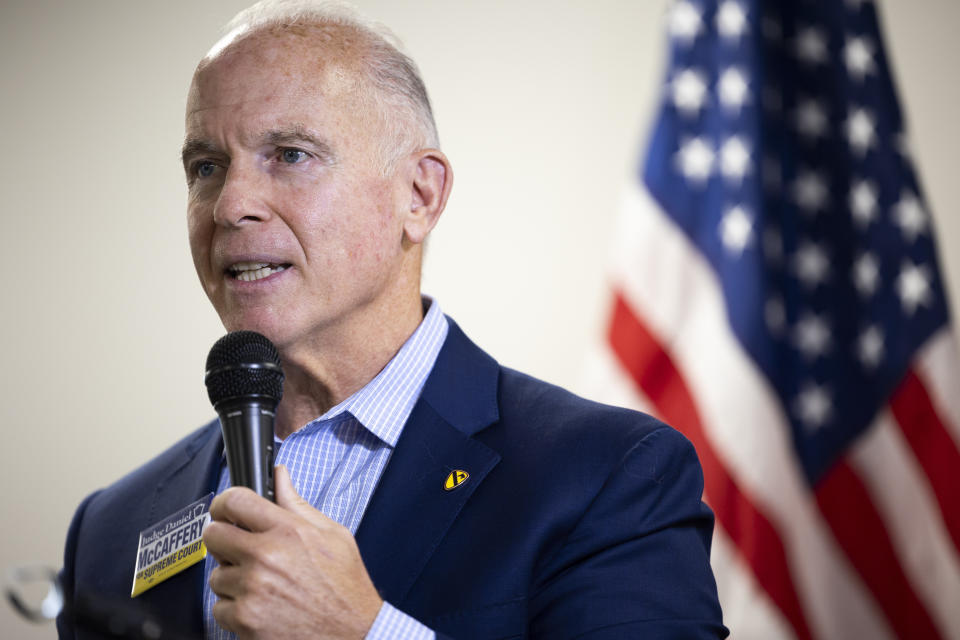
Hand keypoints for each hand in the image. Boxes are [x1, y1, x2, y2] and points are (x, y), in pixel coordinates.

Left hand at [203, 465, 383, 638]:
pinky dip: (236, 610)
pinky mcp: (244, 620)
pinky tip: (261, 607)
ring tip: (262, 585)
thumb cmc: (345, 587)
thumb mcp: (332, 535)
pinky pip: (219, 608)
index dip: (225, 503)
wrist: (353, 634)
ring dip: (233, 580)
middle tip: (239, 549)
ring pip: (216, 576)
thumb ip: (298, 504)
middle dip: (224, 539)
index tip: (225, 510)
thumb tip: (280, 477)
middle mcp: (266, 557)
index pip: (235, 501)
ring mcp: (252, 590)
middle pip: (214, 534)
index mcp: (287, 531)